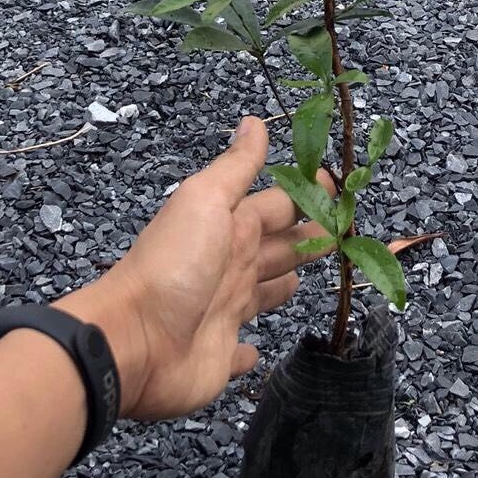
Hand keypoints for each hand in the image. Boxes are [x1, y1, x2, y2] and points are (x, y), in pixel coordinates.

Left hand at [55, 116, 332, 420]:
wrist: (133, 340)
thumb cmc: (175, 265)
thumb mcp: (205, 201)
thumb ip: (235, 167)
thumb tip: (254, 121)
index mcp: (231, 227)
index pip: (278, 204)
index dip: (307, 195)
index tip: (339, 188)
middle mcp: (230, 265)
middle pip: (278, 246)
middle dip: (308, 235)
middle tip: (344, 230)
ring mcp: (223, 311)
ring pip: (263, 292)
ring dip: (283, 283)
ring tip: (307, 276)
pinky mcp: (218, 356)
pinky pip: (238, 353)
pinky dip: (249, 352)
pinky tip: (256, 352)